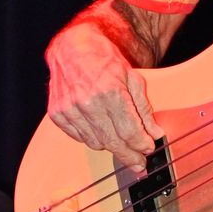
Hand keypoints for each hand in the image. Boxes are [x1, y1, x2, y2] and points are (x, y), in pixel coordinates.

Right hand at [47, 20, 161, 168]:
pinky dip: (92, 138)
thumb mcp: (133, 78)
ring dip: (111, 146)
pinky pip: (79, 138)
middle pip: (112, 142)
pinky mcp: (58, 114)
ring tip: (121, 142)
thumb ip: (143, 109)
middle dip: (129, 155)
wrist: (74, 48)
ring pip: (96, 143)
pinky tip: (101, 131)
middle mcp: (88, 103)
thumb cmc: (104, 60)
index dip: (141, 145)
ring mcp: (70, 110)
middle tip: (139, 163)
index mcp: (110, 92)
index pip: (129, 131)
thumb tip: (155, 133)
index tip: (148, 150)